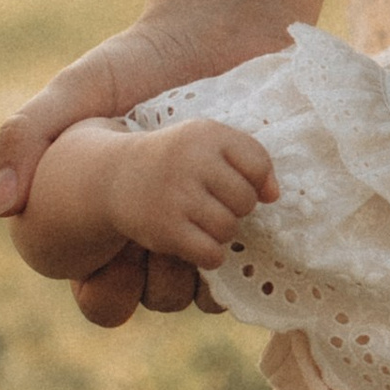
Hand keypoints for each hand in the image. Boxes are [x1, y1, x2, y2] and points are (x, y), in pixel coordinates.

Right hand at [0, 0, 348, 325]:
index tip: (117, 255)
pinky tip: (246, 219)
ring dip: (207, 268)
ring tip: (210, 221)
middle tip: (167, 231)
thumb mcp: (78, 89)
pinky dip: (250, 255)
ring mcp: (212, 227)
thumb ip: (26, 134)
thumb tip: (3, 210)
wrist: (225, 30)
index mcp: (113, 219)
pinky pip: (254, 266)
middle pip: (158, 299)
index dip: (107, 292)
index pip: (103, 296)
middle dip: (162, 279)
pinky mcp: (258, 215)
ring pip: (205, 293)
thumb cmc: (142, 60)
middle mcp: (160, 233)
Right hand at [104, 119, 278, 267]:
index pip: (258, 164)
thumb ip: (249, 160)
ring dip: (220, 232)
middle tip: (211, 203)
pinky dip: (209, 255)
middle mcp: (190, 161)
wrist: (115, 177)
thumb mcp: (209, 144)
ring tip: (199, 220)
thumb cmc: (175, 160)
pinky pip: (211, 254)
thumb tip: (274, 195)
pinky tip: (194, 242)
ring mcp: (175, 195)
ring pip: (229, 229)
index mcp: (206, 134)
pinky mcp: (164, 228)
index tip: (231, 181)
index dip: (254, 180)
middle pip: (246, 201)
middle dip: (235, 208)